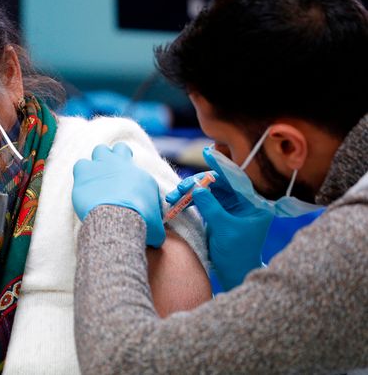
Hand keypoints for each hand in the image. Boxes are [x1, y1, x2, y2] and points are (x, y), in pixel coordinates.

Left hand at [72, 142, 164, 247]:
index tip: (127, 184)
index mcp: (141, 177)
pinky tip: (83, 185)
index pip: (138, 171)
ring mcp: (102, 166)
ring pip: (99, 150)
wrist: (118, 220)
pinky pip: (81, 164)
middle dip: (115, 157)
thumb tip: (157, 238)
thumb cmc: (140, 224)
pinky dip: (82, 173)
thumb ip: (156, 227)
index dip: (130, 174)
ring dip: (98, 161)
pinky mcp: (85, 173)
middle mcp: (122, 166)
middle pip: (119, 149)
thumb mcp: (155, 228)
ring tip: (96, 176)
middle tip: (112, 171)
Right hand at [166, 171, 272, 289]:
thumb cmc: (237, 254)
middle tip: (180, 189)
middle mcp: (243, 200)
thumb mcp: (225, 228)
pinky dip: (190, 201)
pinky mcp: (218, 213)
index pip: (236, 177)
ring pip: (207, 190)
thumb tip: (198, 187)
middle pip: (218, 182)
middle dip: (197, 183)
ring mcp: (230, 206)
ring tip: (173, 197)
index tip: (208, 152)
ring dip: (189, 192)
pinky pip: (202, 200)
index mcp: (254, 202)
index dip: (221, 165)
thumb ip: (211, 206)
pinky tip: (178, 202)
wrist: (236, 274)